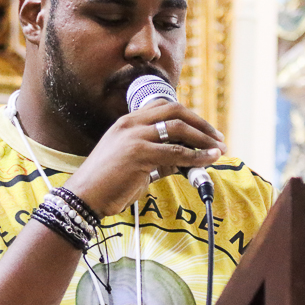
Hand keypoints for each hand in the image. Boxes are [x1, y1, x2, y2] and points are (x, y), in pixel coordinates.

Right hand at [64, 102, 225, 216]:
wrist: (85, 197)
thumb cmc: (108, 183)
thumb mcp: (134, 162)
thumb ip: (159, 158)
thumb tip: (186, 162)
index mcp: (128, 122)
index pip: (164, 106)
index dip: (189, 116)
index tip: (204, 129)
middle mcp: (131, 124)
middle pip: (175, 111)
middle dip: (201, 123)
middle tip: (217, 138)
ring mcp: (134, 137)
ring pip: (178, 129)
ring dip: (203, 139)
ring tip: (218, 150)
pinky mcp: (139, 154)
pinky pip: (176, 152)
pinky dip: (197, 156)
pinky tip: (208, 160)